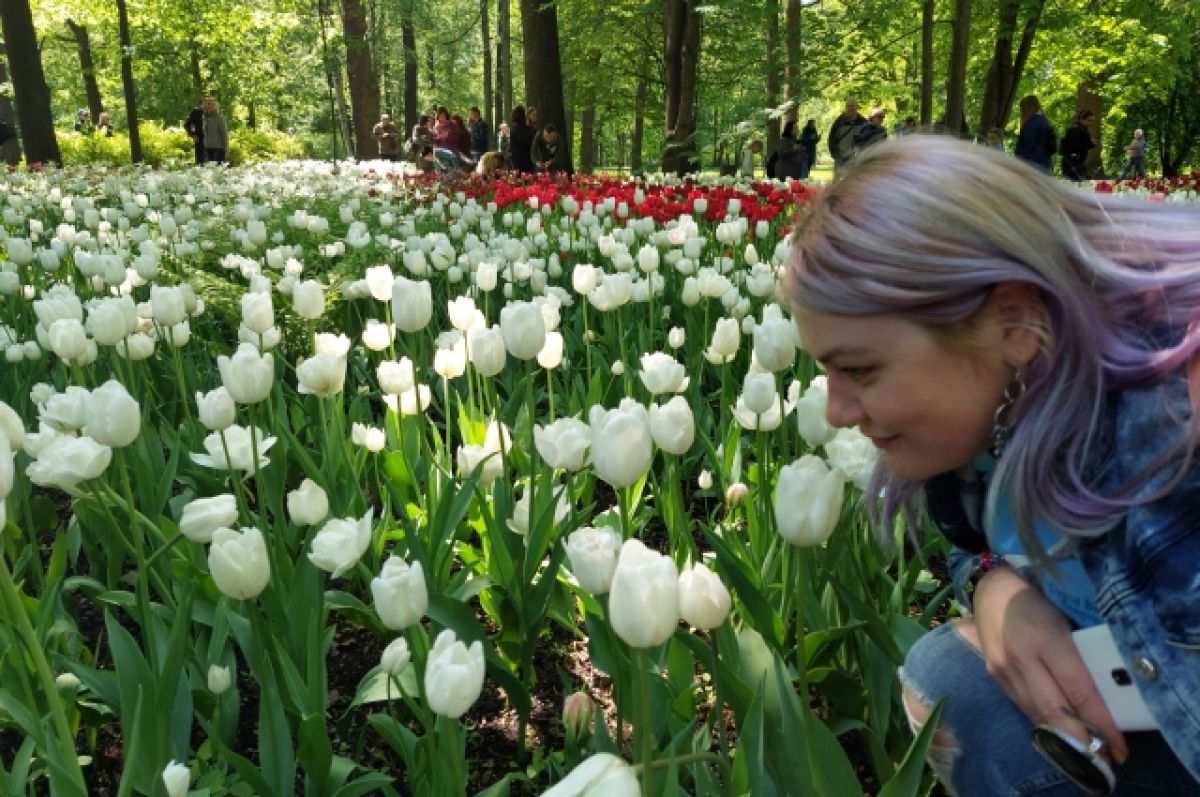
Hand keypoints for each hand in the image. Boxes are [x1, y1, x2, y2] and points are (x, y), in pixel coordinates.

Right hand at [971, 566, 1127, 763]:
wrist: (990, 589)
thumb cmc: (1038, 598)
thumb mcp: (1066, 618)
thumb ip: (1083, 652)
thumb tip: (1112, 689)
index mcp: (1045, 637)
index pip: (1079, 689)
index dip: (1101, 721)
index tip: (1120, 744)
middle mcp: (1021, 657)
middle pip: (1055, 710)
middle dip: (1082, 739)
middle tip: (1106, 755)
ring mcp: (1003, 669)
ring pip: (1037, 714)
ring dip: (1064, 737)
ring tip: (1088, 749)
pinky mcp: (995, 676)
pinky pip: (1024, 707)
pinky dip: (1046, 722)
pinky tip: (1062, 731)